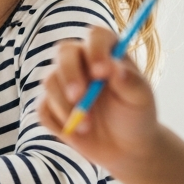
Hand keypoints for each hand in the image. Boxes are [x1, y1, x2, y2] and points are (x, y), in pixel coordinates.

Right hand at [38, 27, 162, 174]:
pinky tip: (77, 132)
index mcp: (106, 53)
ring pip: (49, 82)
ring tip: (87, 126)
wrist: (126, 148)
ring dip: (65, 106)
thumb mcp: (141, 99)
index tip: (101, 72)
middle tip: (79, 97)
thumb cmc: (136, 116)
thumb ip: (130, 82)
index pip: (96, 36)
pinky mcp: (51, 105)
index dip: (95, 49)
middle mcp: (81, 62)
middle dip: (69, 75)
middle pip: (63, 52)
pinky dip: (58, 122)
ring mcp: (63, 83)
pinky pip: (42, 108)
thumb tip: (114, 68)